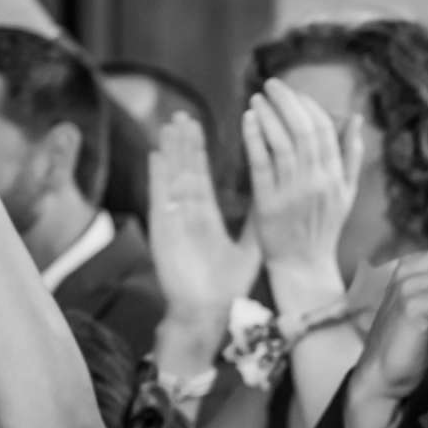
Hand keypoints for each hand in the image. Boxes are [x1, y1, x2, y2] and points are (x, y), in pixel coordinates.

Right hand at [149, 111, 260, 327]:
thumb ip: (255, 224)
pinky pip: (161, 199)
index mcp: (206, 218)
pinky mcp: (164, 231)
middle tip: (182, 115)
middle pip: (184, 172)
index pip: (202, 177)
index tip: (198, 127)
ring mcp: (174, 221)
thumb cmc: (226, 288)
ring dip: (171, 153)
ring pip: (172, 179)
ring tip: (170, 125)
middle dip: (184, 144)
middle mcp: (187, 215)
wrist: (207, 312)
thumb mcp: (247, 250)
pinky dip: (159, 177)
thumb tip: (270, 200)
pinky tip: (157, 154)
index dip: (199, 152)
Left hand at [244, 79, 360, 288]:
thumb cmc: (322, 228)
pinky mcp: (269, 204)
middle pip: (303, 130)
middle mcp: (317, 182)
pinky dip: (255, 138)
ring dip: (269, 115)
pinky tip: (248, 119)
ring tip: (256, 98)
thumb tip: (356, 118)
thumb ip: (351, 155)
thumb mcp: (346, 193)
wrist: (303, 267)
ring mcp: (293, 193)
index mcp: (335, 177)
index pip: (324, 129)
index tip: (292, 93)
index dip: (307, 106)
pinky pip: (261, 163)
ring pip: (282, 143)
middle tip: (271, 84)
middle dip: (287, 101)